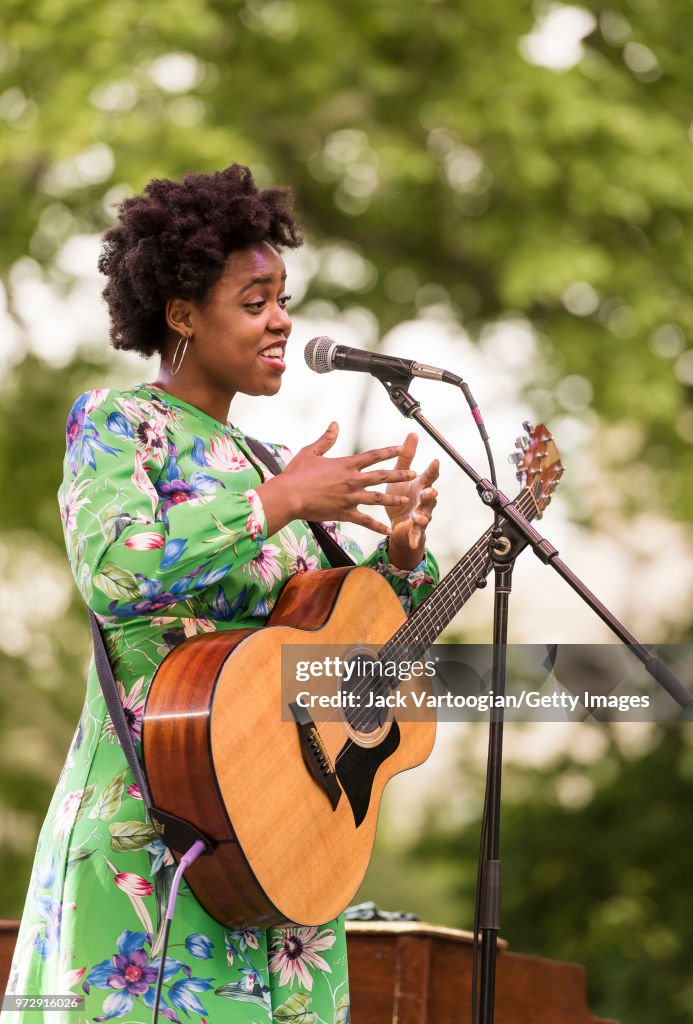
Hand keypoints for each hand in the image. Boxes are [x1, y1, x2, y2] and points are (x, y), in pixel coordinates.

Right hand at [257, 422, 418, 536]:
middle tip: (413, 474)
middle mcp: (352, 480)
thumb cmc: (296, 474)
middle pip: (381, 476)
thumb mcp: (311, 452)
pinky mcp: (344, 513)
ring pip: (378, 498)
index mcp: (346, 464)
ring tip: (405, 500)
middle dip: (399, 474)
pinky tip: (387, 530)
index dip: (389, 451)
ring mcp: (350, 498)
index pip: (373, 456)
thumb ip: (326, 439)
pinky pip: (365, 521)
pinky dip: (377, 526)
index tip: (401, 448)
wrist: (289, 496)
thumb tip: (335, 424)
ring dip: (393, 499)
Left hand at [384, 433, 438, 569]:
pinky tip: (412, 541)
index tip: (435, 461)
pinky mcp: (414, 530)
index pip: (429, 476)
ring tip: (421, 518)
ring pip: (425, 515)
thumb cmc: (400, 495)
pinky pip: (416, 534)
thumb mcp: (400, 475)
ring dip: (423, 516)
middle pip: (430, 497)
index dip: (433, 470)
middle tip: (431, 491)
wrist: (398, 522)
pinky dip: (414, 538)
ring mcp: (421, 515)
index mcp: (420, 485)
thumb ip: (406, 456)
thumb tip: (412, 434)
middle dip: (431, 494)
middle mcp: (424, 500)